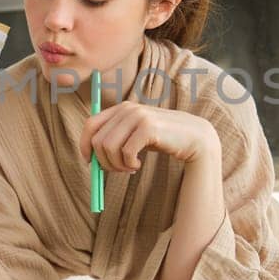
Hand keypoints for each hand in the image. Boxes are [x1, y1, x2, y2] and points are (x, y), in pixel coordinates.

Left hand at [78, 102, 218, 172]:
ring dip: (116, 165)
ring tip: (130, 168)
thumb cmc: (162, 139)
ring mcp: (138, 117)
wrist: (194, 137)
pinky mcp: (148, 128)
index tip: (90, 162)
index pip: (90, 124)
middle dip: (104, 161)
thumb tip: (90, 159)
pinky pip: (125, 152)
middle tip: (118, 170)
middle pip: (97, 140)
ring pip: (109, 148)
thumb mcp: (135, 136)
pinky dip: (128, 164)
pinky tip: (138, 166)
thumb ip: (115, 140)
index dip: (84, 145)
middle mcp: (127, 109)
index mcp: (121, 108)